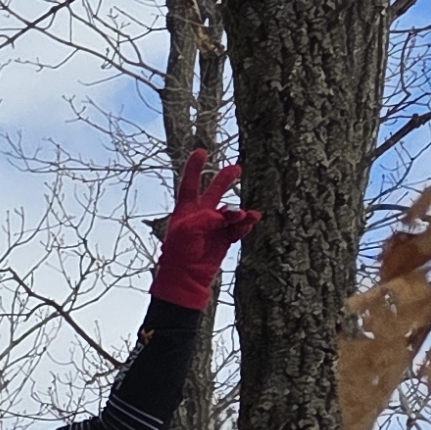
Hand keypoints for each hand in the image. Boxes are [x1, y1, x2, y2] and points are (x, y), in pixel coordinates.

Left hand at [149, 148, 256, 311]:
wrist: (185, 279)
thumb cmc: (179, 253)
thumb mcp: (187, 231)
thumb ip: (206, 218)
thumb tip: (227, 214)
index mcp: (185, 211)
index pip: (190, 185)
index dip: (195, 168)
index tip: (200, 151)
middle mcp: (200, 216)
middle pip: (214, 193)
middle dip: (224, 180)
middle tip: (236, 167)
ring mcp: (213, 228)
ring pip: (230, 213)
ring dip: (238, 212)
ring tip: (245, 215)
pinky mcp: (224, 240)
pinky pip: (237, 229)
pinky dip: (244, 225)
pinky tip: (251, 221)